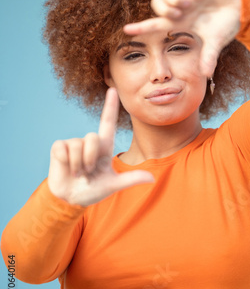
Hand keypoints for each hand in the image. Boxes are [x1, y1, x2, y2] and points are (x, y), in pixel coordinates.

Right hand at [47, 88, 154, 205]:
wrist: (71, 199)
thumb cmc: (93, 190)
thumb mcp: (113, 185)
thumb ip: (131, 179)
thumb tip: (152, 179)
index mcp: (104, 147)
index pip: (107, 122)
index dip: (110, 106)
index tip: (113, 89)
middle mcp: (89, 142)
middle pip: (92, 138)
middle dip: (90, 159)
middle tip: (88, 173)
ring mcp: (73, 144)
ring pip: (78, 145)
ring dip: (79, 164)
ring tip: (78, 173)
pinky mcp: (58, 147)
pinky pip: (63, 149)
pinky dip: (67, 163)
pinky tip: (67, 169)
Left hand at [123, 0, 241, 76]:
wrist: (241, 9)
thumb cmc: (225, 26)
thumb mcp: (216, 42)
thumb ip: (209, 57)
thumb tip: (206, 75)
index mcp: (180, 24)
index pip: (155, 25)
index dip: (140, 27)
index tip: (126, 30)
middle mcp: (179, 9)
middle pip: (156, 4)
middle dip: (164, 9)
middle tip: (180, 14)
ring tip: (188, 3)